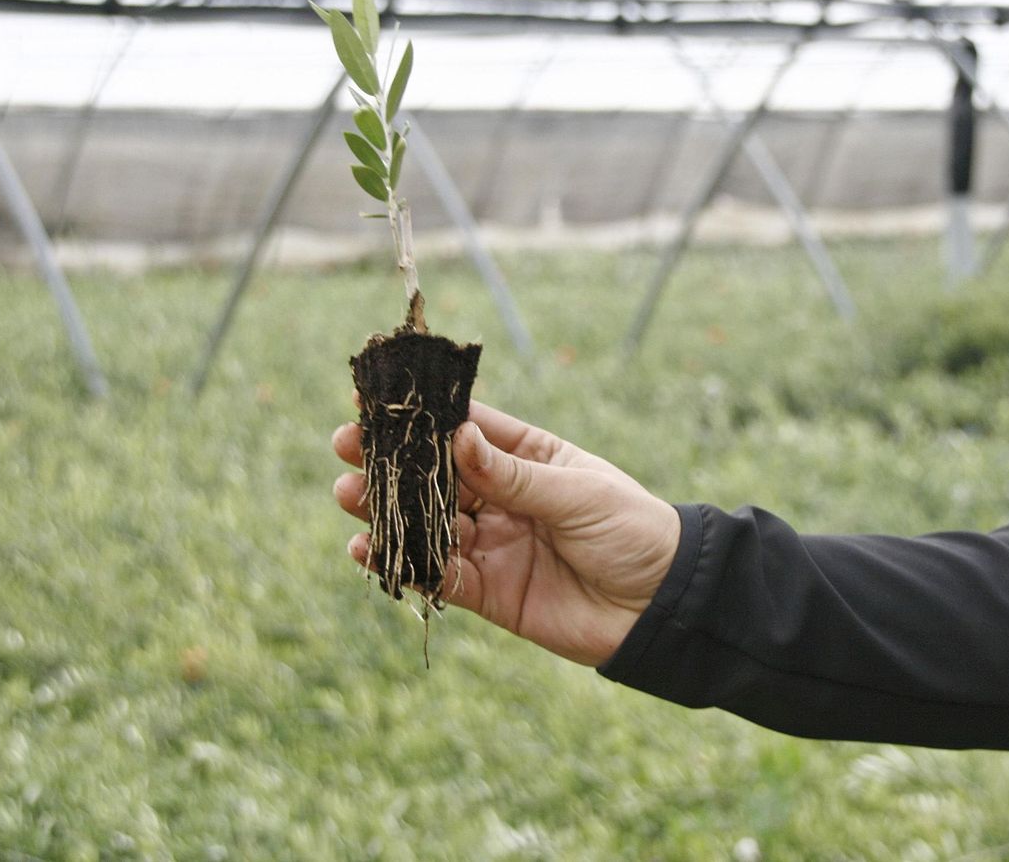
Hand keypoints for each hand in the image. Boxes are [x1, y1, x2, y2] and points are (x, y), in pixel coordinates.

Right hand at [333, 400, 680, 666]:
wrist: (663, 607)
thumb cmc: (633, 531)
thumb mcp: (576, 493)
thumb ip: (513, 475)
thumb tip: (457, 438)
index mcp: (528, 458)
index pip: (467, 429)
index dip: (423, 416)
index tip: (375, 400)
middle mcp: (503, 497)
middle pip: (435, 476)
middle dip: (391, 462)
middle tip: (345, 446)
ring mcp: (493, 543)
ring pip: (427, 524)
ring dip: (387, 511)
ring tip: (347, 494)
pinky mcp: (488, 591)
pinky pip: (436, 575)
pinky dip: (402, 564)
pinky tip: (368, 550)